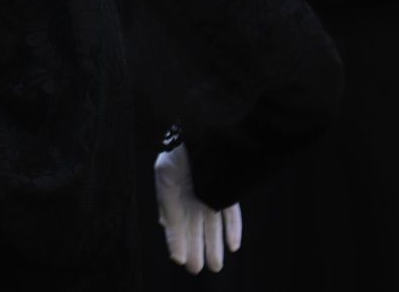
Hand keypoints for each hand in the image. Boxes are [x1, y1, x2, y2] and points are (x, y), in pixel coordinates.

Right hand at [155, 145, 241, 273]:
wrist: (203, 131)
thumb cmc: (179, 152)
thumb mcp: (165, 177)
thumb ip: (167, 207)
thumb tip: (167, 231)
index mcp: (173, 194)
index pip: (175, 225)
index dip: (177, 242)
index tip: (180, 260)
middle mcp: (191, 197)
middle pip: (194, 229)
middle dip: (195, 249)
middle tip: (196, 268)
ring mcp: (210, 194)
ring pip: (212, 226)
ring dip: (214, 245)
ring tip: (215, 266)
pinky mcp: (227, 191)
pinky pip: (231, 214)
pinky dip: (232, 230)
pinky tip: (233, 246)